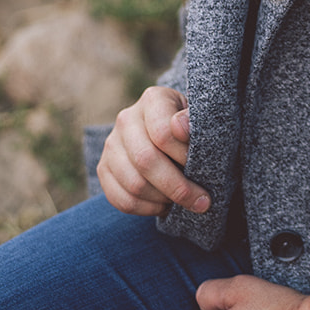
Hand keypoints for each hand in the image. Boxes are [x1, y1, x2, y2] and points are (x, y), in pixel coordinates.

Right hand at [97, 84, 210, 216]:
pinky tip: (165, 206)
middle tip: (202, 202)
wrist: (169, 131)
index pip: (163, 133)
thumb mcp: (197, 117)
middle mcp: (126, 119)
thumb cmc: (188, 126)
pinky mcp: (104, 169)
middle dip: (178, 187)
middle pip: (146, 161)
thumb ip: (193, 120)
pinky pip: (122, 199)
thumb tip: (179, 127)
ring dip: (163, 200)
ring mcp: (111, 145)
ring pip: (134, 184)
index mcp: (152, 99)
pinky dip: (147, 210)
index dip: (184, 157)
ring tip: (184, 201)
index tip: (205, 170)